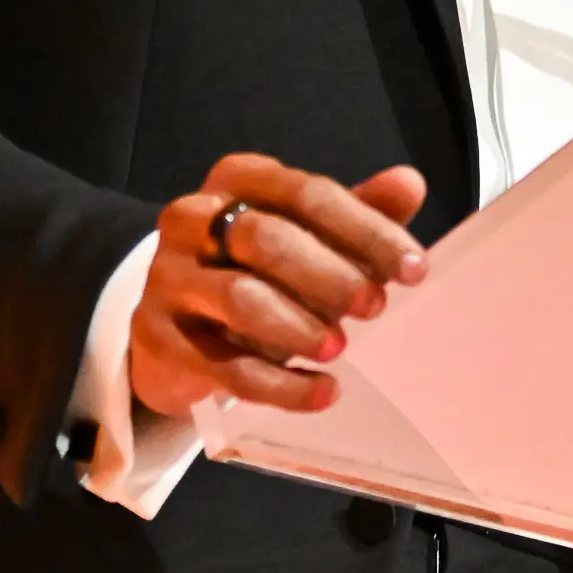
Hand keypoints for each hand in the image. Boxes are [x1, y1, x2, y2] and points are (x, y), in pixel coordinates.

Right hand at [129, 154, 430, 418]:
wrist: (180, 329)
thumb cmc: (260, 271)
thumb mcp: (309, 235)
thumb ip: (358, 211)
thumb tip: (409, 183)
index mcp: (238, 179)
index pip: (307, 194)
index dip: (366, 230)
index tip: (414, 269)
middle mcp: (193, 217)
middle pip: (266, 238)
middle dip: (330, 276)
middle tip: (375, 307)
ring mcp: (168, 277)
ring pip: (240, 298)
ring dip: (298, 327)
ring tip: (339, 348)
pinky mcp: (158, 338)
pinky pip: (223, 366)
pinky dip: (280, 385)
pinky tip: (323, 393)